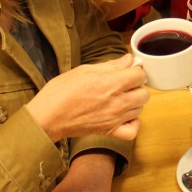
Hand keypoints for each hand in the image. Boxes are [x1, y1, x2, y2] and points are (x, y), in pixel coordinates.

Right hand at [26, 54, 148, 142]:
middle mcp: (117, 102)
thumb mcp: (85, 70)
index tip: (126, 70)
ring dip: (134, 103)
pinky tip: (124, 116)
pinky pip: (133, 130)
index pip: (140, 75)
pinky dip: (132, 124)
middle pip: (144, 93)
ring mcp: (115, 118)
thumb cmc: (61, 92)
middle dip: (136, 86)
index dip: (134, 70)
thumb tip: (129, 59)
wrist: (47, 117)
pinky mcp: (110, 131)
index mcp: (111, 84)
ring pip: (140, 109)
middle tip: (123, 85)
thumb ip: (111, 65)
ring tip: (120, 99)